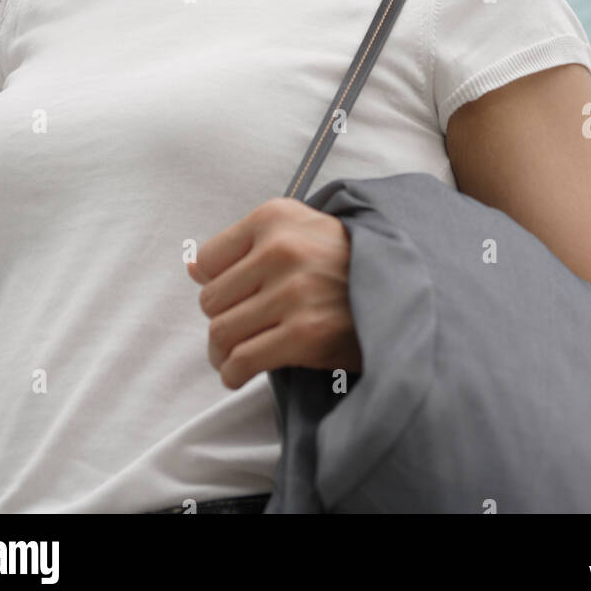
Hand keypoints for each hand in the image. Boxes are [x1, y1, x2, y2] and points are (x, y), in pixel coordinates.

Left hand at [187, 197, 362, 389]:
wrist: (399, 288)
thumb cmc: (342, 260)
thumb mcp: (297, 229)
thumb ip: (245, 245)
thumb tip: (191, 267)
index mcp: (275, 216)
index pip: (206, 259)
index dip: (217, 283)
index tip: (235, 294)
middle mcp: (281, 249)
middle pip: (210, 300)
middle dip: (221, 319)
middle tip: (241, 327)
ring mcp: (293, 292)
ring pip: (221, 333)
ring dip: (222, 352)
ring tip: (235, 354)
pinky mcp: (304, 334)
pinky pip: (242, 360)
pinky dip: (233, 373)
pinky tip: (241, 372)